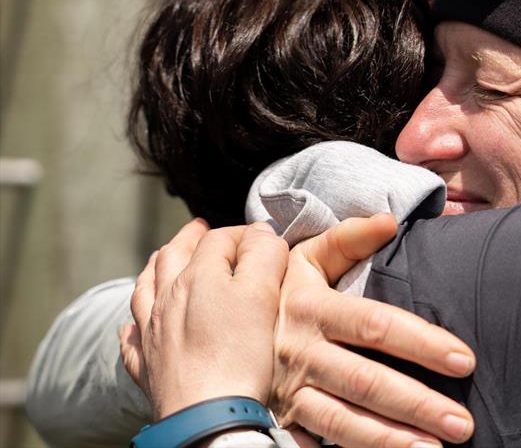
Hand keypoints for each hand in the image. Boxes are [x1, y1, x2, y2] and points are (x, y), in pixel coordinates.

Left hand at [120, 218, 287, 419]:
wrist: (209, 417)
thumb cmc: (239, 354)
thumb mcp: (262, 295)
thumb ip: (263, 256)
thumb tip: (262, 231)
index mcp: (197, 277)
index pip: (218, 239)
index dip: (243, 233)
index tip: (263, 239)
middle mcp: (167, 299)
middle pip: (173, 255)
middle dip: (189, 238)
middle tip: (200, 229)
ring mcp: (152, 333)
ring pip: (145, 289)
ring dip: (155, 269)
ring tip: (162, 259)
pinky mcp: (148, 367)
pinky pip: (131, 340)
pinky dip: (133, 326)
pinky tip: (132, 326)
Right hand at [271, 214, 476, 446]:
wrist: (224, 324)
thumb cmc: (283, 289)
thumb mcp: (306, 257)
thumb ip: (347, 238)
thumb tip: (390, 221)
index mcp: (313, 308)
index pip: (375, 325)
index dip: (421, 343)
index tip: (464, 360)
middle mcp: (302, 352)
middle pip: (366, 381)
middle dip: (416, 404)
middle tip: (463, 423)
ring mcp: (292, 390)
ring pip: (343, 421)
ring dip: (390, 440)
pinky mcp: (286, 417)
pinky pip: (319, 441)